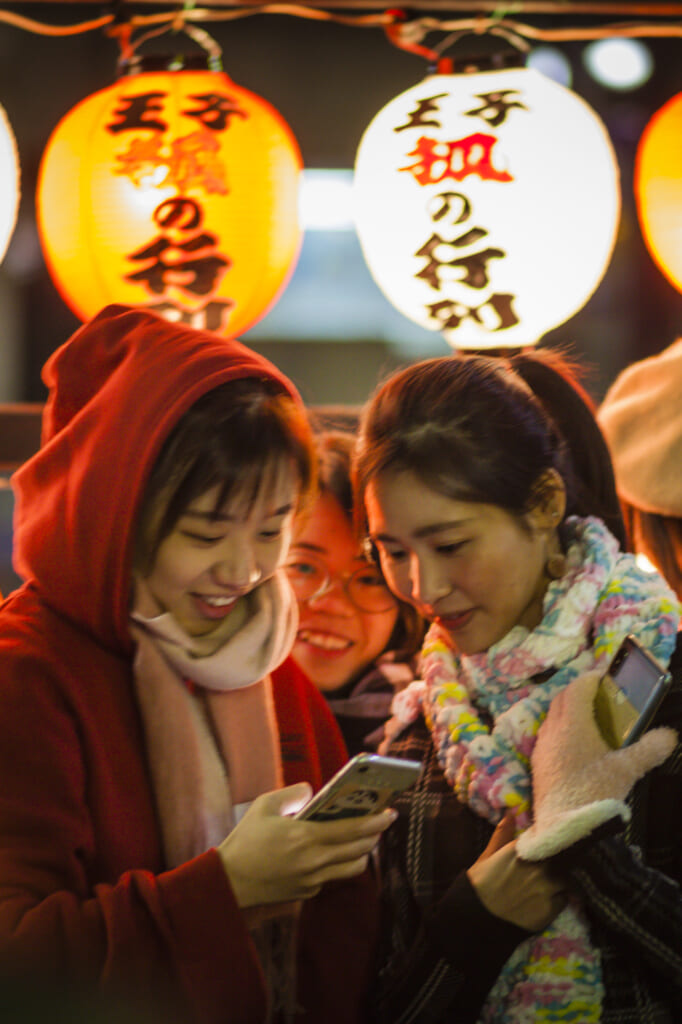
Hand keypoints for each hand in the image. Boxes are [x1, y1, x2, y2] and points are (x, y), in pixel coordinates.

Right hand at [218, 782, 396, 907]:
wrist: (227, 883)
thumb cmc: (245, 841)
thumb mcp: (263, 806)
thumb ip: (291, 794)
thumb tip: (311, 791)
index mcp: (305, 837)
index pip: (352, 829)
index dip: (376, 821)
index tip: (391, 812)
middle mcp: (314, 861)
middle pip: (359, 850)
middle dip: (375, 835)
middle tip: (381, 822)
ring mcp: (312, 881)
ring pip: (352, 868)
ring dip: (362, 852)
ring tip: (362, 838)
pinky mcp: (306, 893)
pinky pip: (331, 877)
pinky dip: (338, 863)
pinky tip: (331, 852)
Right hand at [467, 815, 565, 931]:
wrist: (479, 919)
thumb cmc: (480, 884)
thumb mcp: (487, 856)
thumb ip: (503, 834)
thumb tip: (511, 812)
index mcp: (522, 849)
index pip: (546, 837)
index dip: (548, 842)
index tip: (548, 844)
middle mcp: (538, 865)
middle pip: (559, 858)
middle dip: (555, 862)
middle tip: (546, 869)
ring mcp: (547, 887)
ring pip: (565, 879)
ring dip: (559, 882)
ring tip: (547, 887)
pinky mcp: (552, 908)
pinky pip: (564, 899)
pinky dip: (558, 899)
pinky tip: (545, 902)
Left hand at [517, 671, 677, 860]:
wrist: (566, 829)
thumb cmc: (595, 792)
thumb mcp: (627, 770)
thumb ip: (650, 749)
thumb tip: (669, 736)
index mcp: (573, 724)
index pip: (578, 688)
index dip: (591, 678)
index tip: (604, 677)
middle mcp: (552, 731)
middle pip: (562, 699)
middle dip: (579, 692)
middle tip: (599, 695)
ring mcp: (542, 748)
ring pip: (553, 718)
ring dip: (569, 711)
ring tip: (591, 720)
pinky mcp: (539, 765)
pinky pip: (548, 737)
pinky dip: (562, 731)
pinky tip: (577, 747)